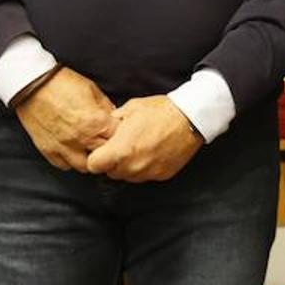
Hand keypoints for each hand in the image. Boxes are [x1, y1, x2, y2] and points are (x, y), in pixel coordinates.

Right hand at [14, 67, 118, 171]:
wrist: (32, 85)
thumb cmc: (61, 84)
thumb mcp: (92, 89)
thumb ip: (105, 106)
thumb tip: (113, 116)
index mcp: (96, 122)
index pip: (118, 138)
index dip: (120, 134)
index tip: (116, 131)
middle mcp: (82, 139)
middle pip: (104, 155)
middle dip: (107, 149)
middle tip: (104, 141)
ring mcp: (64, 147)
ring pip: (84, 167)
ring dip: (89, 159)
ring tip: (88, 150)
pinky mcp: (48, 150)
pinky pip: (63, 165)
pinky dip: (69, 161)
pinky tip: (72, 151)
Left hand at [86, 96, 203, 182]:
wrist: (190, 118)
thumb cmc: (161, 111)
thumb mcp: (130, 108)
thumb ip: (114, 122)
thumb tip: (106, 127)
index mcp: (120, 149)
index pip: (94, 166)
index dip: (96, 157)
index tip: (101, 151)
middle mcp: (133, 166)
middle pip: (111, 172)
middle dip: (113, 161)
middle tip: (122, 145)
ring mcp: (148, 172)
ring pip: (128, 176)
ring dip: (128, 165)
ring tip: (139, 147)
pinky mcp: (162, 175)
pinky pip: (145, 175)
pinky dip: (146, 166)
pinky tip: (152, 151)